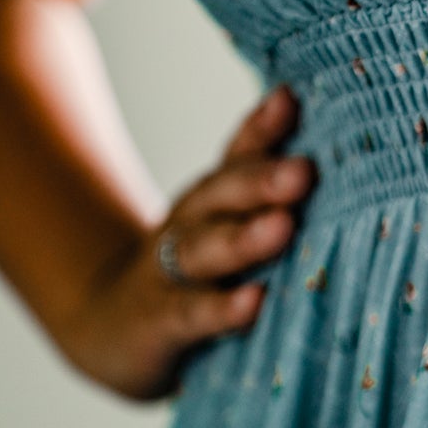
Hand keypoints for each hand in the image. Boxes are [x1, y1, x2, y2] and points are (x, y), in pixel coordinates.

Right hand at [52, 85, 314, 401]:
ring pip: (207, 250)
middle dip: (263, 180)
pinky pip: (192, 313)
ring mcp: (170, 272)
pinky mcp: (160, 322)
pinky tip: (254, 303)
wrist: (111, 328)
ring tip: (283, 227)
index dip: (262, 127)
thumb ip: (269, 188)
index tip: (290, 99)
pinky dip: (222, 309)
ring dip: (246, 239)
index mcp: (215, 198)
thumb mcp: (228, 225)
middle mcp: (192, 225)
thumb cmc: (197, 271)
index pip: (239, 155)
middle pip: (223, 195)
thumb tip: (316, 131)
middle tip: (304, 171)